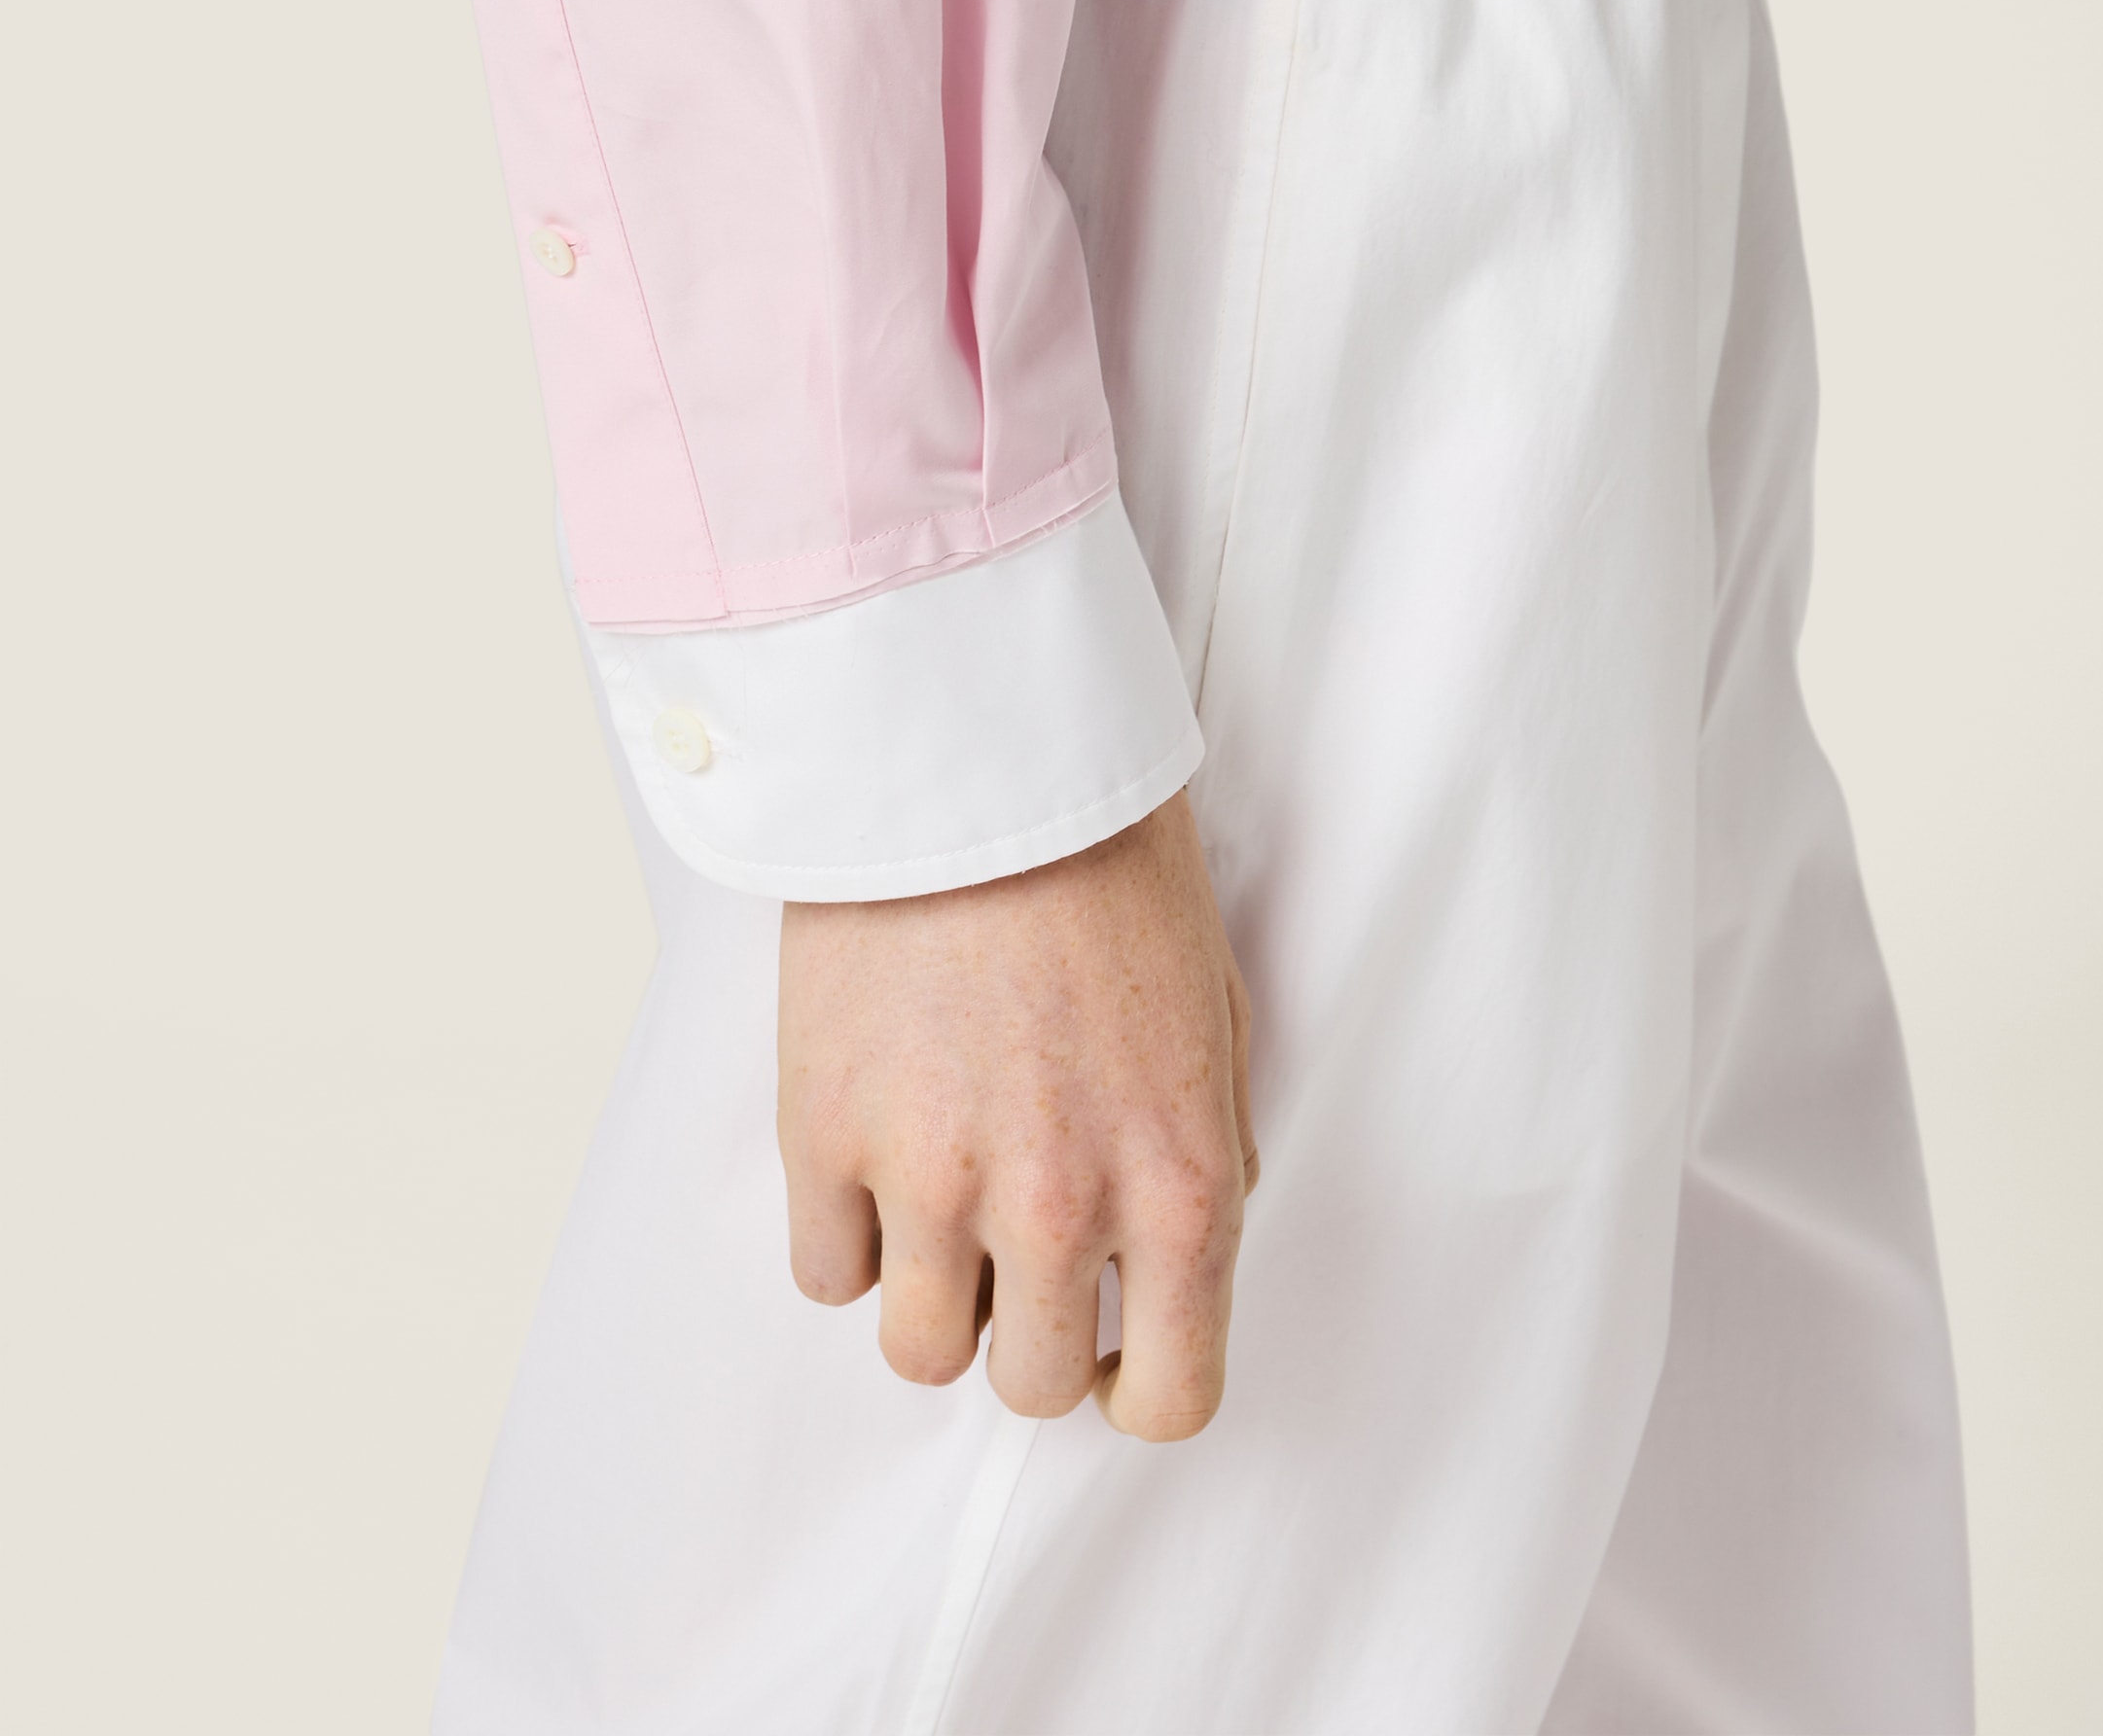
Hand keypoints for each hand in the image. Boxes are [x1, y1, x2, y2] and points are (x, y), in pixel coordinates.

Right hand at [777, 791, 1258, 1441]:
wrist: (985, 763)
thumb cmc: (1111, 869)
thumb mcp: (1218, 1014)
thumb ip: (1211, 1147)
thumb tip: (1184, 1241)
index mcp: (1179, 1184)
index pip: (1174, 1397)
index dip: (1144, 1391)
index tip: (1118, 1358)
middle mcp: (1062, 1208)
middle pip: (1033, 1385)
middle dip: (1034, 1333)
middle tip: (1023, 1255)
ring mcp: (933, 1180)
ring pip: (920, 1354)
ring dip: (937, 1297)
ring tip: (944, 1207)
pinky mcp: (824, 1136)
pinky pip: (827, 1273)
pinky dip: (851, 1235)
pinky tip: (879, 1160)